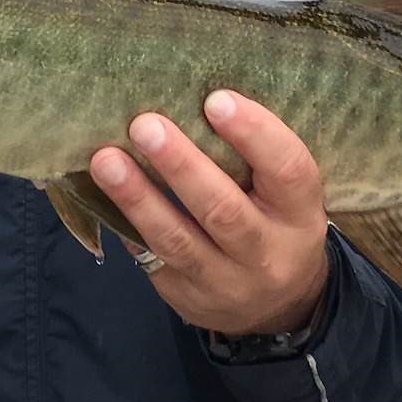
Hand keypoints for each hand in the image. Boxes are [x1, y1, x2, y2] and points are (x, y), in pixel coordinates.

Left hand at [88, 90, 331, 338]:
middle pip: (223, 209)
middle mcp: (267, 253)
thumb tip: (195, 96)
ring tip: (106, 160)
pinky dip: (125, 222)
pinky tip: (100, 194)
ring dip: (137, 197)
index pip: (288, 170)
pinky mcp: (187, 298)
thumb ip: (254, 157)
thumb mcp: (284, 195)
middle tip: (145, 125)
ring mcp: (226, 281)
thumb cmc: (273, 222)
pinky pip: (151, 258)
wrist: (277, 305)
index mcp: (300, 214)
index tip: (216, 99)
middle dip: (180, 164)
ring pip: (177, 239)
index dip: (254, 133)